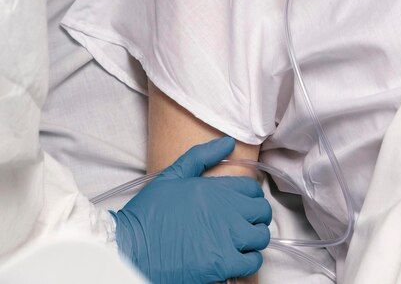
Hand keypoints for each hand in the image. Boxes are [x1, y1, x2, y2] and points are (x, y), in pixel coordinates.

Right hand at [113, 136, 270, 282]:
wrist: (132, 248)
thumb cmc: (149, 213)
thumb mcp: (173, 175)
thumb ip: (202, 155)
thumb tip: (228, 143)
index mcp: (215, 189)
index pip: (252, 189)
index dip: (250, 196)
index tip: (243, 204)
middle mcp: (225, 211)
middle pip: (261, 212)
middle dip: (256, 216)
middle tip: (244, 222)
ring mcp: (225, 238)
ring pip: (260, 237)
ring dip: (254, 238)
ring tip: (242, 241)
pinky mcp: (221, 265)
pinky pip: (251, 262)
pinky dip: (248, 261)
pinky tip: (236, 259)